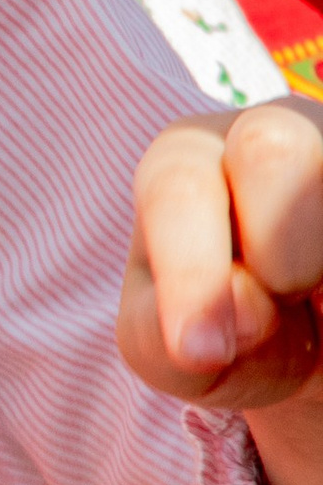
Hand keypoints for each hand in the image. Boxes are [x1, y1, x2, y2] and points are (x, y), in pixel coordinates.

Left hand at [125, 98, 322, 484]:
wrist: (313, 334)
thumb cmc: (226, 333)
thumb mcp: (177, 350)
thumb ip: (175, 337)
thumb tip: (235, 323)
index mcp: (187, 162)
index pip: (177, 180)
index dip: (194, 265)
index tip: (212, 352)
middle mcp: (274, 132)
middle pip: (279, 142)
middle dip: (279, 235)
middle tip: (285, 299)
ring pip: (321, 156)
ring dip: (319, 245)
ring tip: (318, 310)